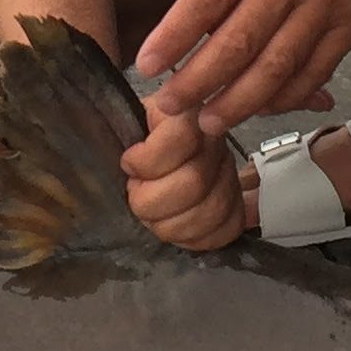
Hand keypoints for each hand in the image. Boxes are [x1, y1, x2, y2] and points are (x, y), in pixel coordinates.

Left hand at [119, 100, 245, 251]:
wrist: (152, 152)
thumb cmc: (132, 140)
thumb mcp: (121, 124)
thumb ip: (116, 132)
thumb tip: (120, 158)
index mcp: (185, 113)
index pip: (181, 138)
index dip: (148, 161)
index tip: (128, 165)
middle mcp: (213, 140)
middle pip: (194, 181)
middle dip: (152, 200)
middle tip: (135, 196)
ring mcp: (228, 172)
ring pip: (211, 210)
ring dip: (170, 224)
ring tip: (150, 217)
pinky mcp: (234, 202)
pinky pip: (226, 228)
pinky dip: (194, 237)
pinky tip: (174, 229)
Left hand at [134, 0, 350, 132]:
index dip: (175, 36)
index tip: (146, 63)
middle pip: (238, 43)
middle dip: (198, 82)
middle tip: (167, 106)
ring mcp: (324, 4)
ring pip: (276, 65)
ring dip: (239, 100)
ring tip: (208, 122)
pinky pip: (315, 68)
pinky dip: (287, 94)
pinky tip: (262, 107)